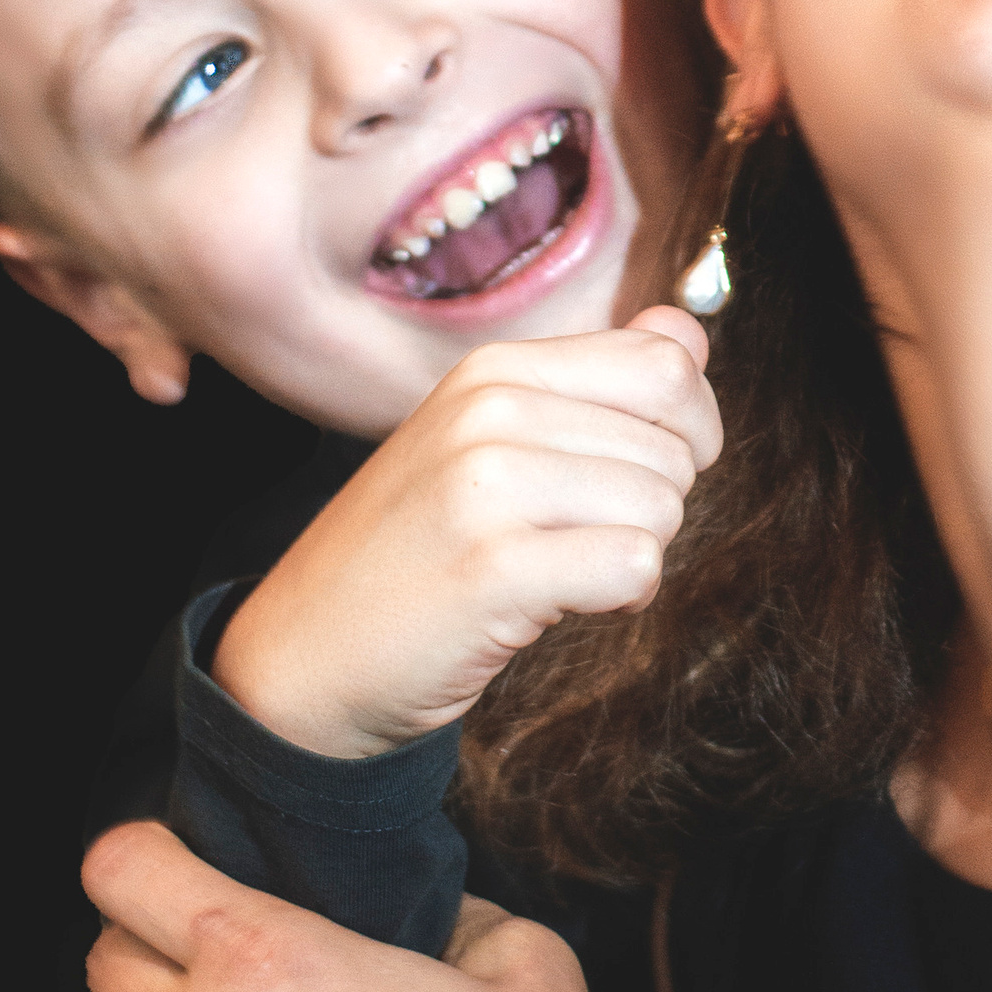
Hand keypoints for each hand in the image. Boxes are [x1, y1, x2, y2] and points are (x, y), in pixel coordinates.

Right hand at [210, 306, 719, 756]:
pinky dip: (624, 596)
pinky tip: (567, 604)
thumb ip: (596, 383)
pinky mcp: (493, 568)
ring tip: (563, 570)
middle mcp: (490, 409)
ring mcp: (486, 485)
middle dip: (658, 503)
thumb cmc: (415, 553)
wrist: (302, 658)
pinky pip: (635, 566)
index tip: (643, 473)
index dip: (690, 426)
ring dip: (636, 554)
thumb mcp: (491, 441)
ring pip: (663, 506)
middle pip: (675, 442)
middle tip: (585, 537)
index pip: (667, 358)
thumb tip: (688, 333)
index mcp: (497, 368)